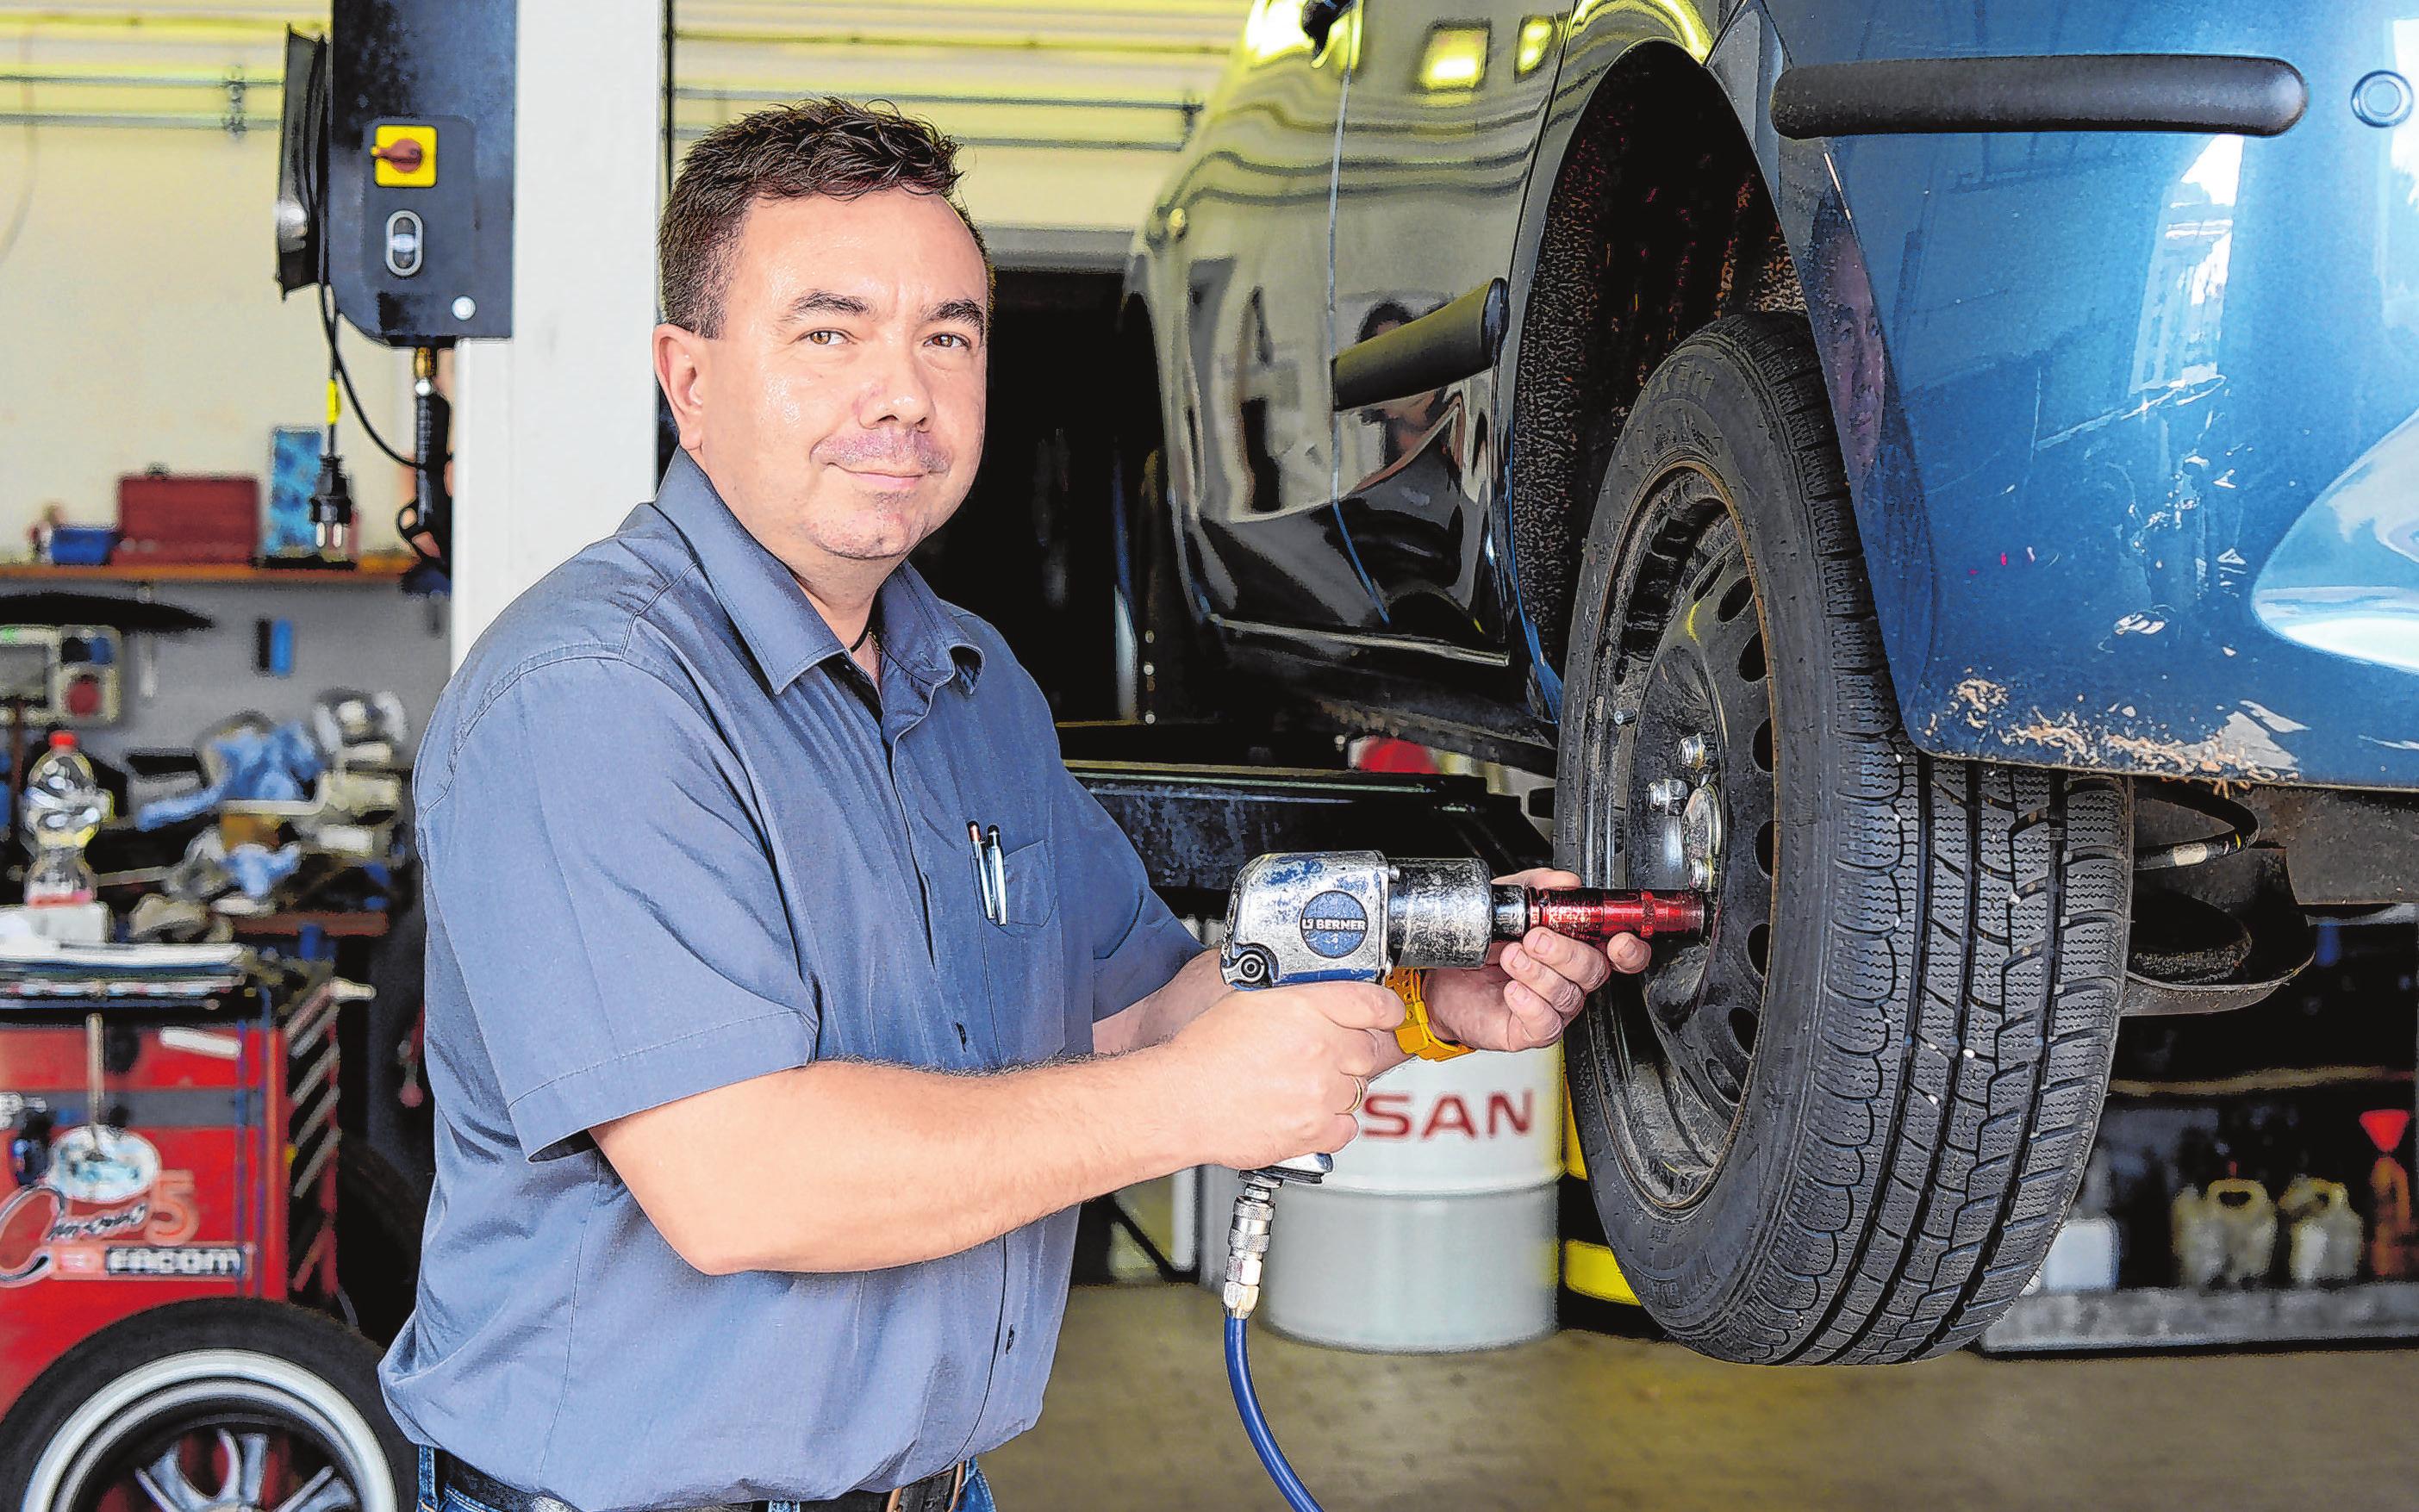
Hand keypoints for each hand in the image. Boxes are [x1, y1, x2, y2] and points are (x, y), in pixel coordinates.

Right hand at [1160, 980, 1403, 1169]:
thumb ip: (1298, 998)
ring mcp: (1320, 1092)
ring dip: (1339, 1087)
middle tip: (1326, 1055)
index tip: (1387, 1015)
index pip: (1373, 1003)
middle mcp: (1319, 1048)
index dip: (1386, 1010)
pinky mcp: (1314, 1131)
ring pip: (1358, 1088)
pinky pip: (1347, 1127)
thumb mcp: (1250, 1001)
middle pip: (1370, 1049)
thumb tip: (1325, 999)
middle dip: (1354, 1052)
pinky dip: (1332, 1122)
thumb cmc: (1203, 1054)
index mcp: (1305, 1008)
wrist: (1180, 1101)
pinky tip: (1306, 1111)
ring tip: (1302, 1085)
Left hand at [1424, 868, 1651, 1051]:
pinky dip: (1530, 1004)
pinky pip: (1545, 1023)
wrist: (1439, 977)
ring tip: (1510, 957)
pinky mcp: (1529, 1030)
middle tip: (1534, 938)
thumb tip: (1564, 881)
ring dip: (1538, 973)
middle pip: (1594, 970)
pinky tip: (1512, 989)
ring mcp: (1552, 1007)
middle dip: (1565, 951)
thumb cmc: (1479, 945)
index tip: (1617, 939)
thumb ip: (1535, 889)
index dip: (1628, 949)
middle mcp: (1569, 980)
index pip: (1618, 953)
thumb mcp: (1504, 904)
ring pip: (1568, 995)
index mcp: (1573, 947)